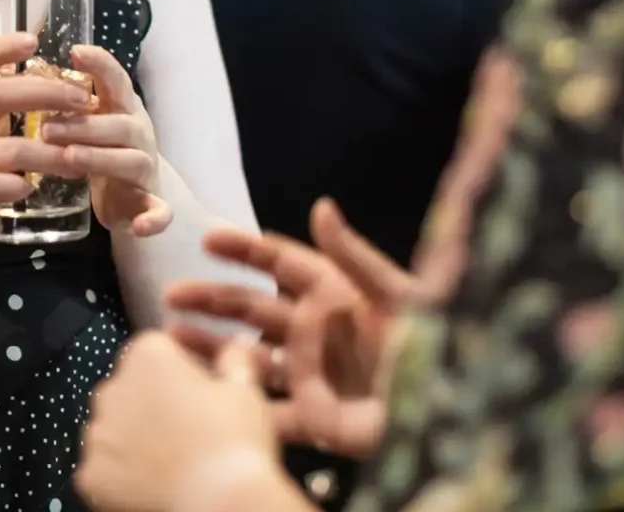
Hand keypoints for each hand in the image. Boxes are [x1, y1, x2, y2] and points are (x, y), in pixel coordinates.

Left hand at [39, 44, 172, 236]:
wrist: (135, 195)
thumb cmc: (101, 148)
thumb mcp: (88, 123)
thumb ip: (64, 104)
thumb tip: (13, 79)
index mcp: (122, 109)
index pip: (116, 80)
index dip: (99, 65)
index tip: (74, 51)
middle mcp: (139, 133)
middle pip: (120, 123)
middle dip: (84, 124)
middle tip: (47, 128)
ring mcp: (147, 169)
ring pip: (132, 161)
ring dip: (102, 159)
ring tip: (69, 159)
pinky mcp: (152, 204)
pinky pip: (160, 211)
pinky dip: (155, 219)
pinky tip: (142, 227)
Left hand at [77, 332, 288, 511]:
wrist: (218, 500)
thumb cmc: (233, 440)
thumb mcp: (244, 389)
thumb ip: (233, 359)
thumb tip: (236, 345)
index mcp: (147, 357)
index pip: (156, 348)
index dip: (180, 367)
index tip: (200, 389)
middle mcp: (112, 388)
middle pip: (130, 387)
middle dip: (151, 400)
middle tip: (186, 427)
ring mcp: (97, 434)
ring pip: (113, 427)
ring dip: (133, 436)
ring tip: (169, 457)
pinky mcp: (91, 474)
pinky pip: (104, 466)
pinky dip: (122, 473)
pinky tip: (152, 481)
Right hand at [167, 198, 423, 458]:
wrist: (453, 410)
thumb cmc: (436, 344)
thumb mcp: (399, 294)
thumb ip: (354, 255)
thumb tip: (321, 206)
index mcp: (334, 293)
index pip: (280, 262)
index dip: (245, 249)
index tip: (208, 238)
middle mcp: (314, 331)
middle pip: (252, 308)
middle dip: (212, 298)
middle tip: (173, 292)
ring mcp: (309, 374)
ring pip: (247, 357)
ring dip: (209, 347)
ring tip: (170, 339)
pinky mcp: (313, 418)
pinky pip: (265, 410)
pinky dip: (235, 404)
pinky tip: (203, 395)